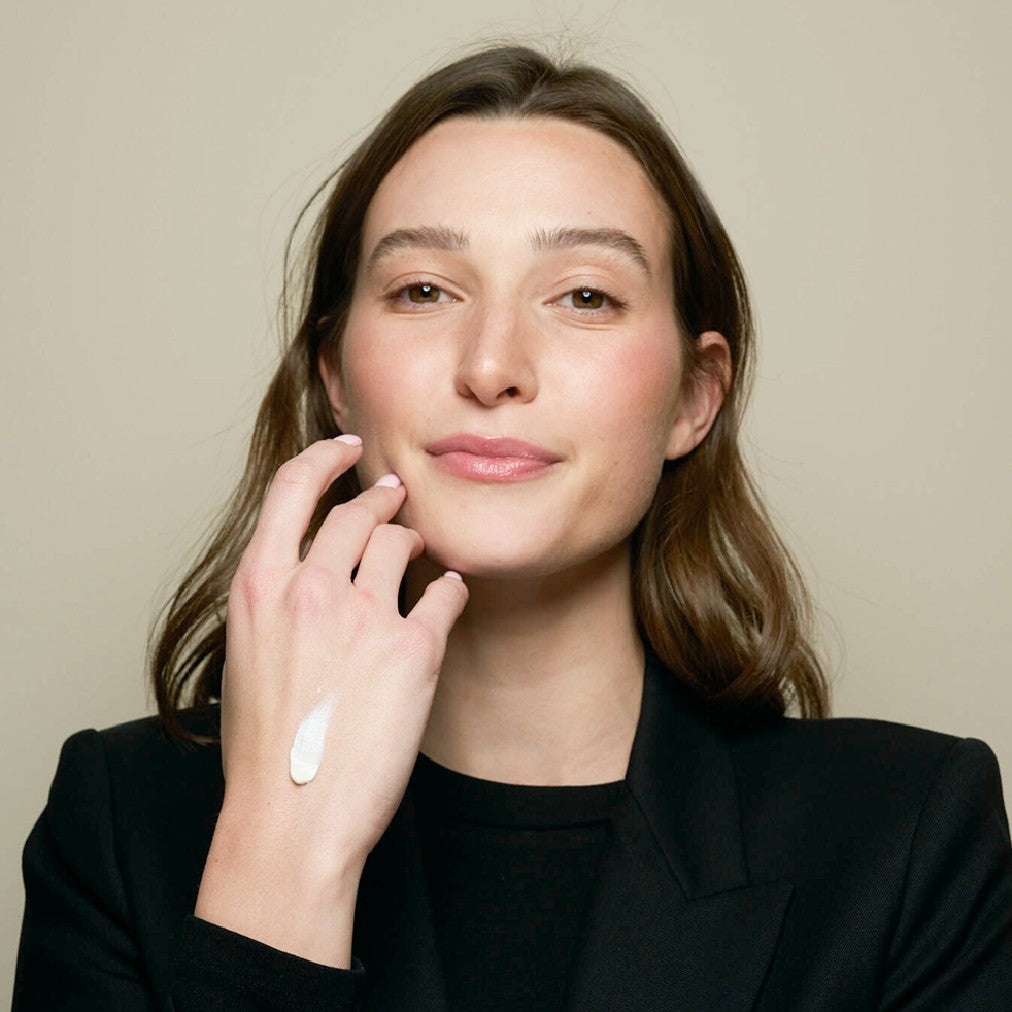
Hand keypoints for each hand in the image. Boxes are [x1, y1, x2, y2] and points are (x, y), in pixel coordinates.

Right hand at [195, 435, 466, 964]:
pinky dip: (449, 590)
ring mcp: (365, 615)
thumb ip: (276, 603)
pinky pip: (445, 593)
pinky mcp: (414, 649)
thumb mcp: (247, 656)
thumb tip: (307, 575)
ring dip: (413, 540)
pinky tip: (449, 594)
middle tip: (396, 495)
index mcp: (260, 586)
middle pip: (357, 512)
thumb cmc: (265, 750)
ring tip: (418, 550)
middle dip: (382, 497)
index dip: (324, 459)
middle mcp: (312, 588)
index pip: (292, 489)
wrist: (291, 818)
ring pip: (401, 543)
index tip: (348, 447)